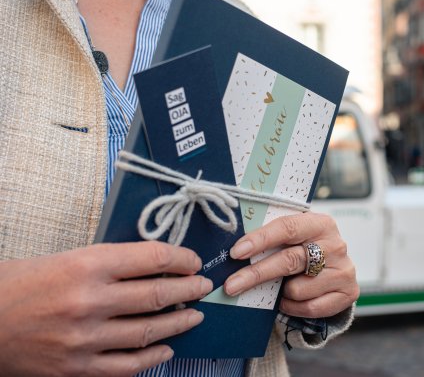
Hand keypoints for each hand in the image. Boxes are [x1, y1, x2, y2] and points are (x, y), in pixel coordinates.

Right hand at [0, 241, 211, 376]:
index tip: (193, 261)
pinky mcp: (76, 369)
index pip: (153, 258)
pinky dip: (153, 358)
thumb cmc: (19, 284)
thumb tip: (156, 266)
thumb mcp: (66, 258)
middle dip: (190, 290)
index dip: (182, 259)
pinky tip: (166, 349)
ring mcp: (84, 339)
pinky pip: (127, 367)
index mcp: (87, 265)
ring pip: (149, 332)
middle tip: (203, 287)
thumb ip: (111, 262)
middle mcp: (90, 301)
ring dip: (179, 323)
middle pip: (158, 295)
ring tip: (194, 315)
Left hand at [225, 213, 358, 317]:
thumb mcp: (294, 237)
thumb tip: (235, 250)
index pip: (287, 228)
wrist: (335, 270)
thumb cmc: (304, 249)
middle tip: (231, 285)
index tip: (236, 252)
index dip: (260, 240)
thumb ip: (273, 238)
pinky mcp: (348, 292)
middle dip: (256, 274)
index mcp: (320, 223)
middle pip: (289, 260)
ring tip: (283, 287)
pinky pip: (310, 307)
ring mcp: (344, 270)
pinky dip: (294, 306)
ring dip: (282, 292)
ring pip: (298, 289)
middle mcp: (336, 245)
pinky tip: (292, 299)